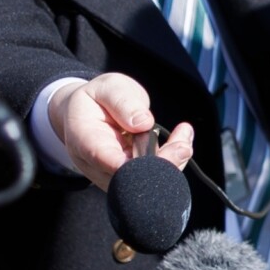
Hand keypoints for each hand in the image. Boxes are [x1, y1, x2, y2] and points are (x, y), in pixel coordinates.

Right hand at [51, 74, 194, 185]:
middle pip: (131, 177)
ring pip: (145, 181)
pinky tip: (181, 140)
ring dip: (173, 161)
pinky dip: (172, 159)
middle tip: (183, 144)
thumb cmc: (95, 100)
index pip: (107, 160)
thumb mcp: (107, 88)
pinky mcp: (128, 178)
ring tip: (184, 135)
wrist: (85, 115)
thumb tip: (143, 123)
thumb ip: (122, 102)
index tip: (158, 152)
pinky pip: (152, 176)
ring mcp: (112, 175)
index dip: (133, 165)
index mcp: (85, 141)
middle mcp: (97, 165)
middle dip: (163, 163)